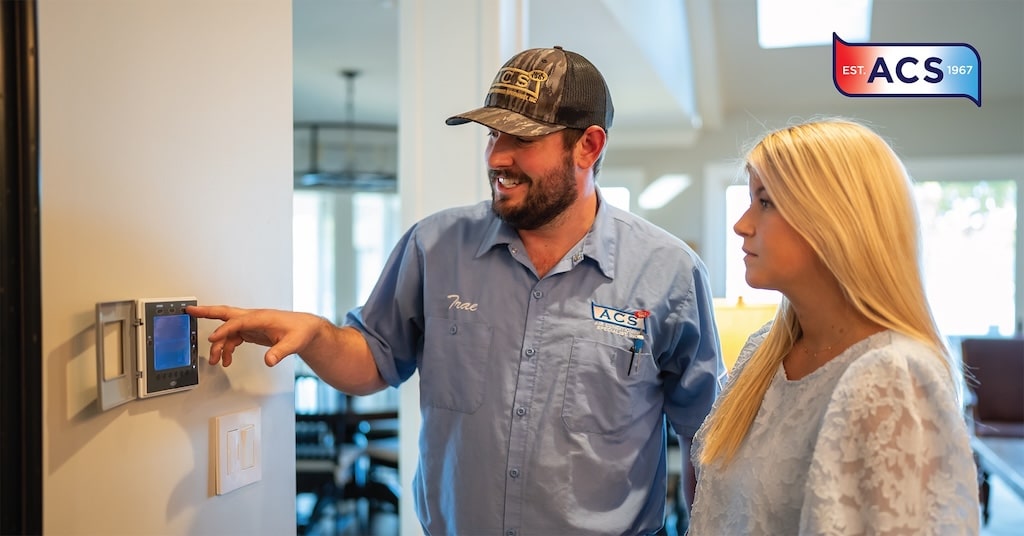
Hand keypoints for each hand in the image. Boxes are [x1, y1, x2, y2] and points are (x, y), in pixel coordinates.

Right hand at [186, 305, 327, 367]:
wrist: (306, 329)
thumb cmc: (301, 331)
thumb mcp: (293, 343)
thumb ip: (281, 352)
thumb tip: (270, 361)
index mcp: (261, 317)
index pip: (238, 321)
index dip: (224, 330)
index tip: (213, 339)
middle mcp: (253, 318)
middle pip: (225, 313)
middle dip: (206, 312)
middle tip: (189, 310)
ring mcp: (251, 324)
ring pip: (228, 330)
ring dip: (219, 344)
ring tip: (214, 360)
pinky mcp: (252, 331)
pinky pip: (234, 338)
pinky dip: (228, 348)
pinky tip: (227, 359)